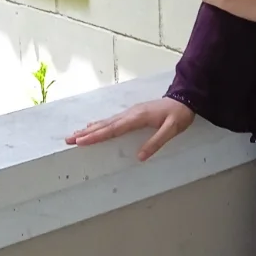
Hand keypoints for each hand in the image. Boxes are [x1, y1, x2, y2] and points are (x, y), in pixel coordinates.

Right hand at [66, 97, 194, 160]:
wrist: (185, 98)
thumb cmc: (179, 115)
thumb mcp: (172, 129)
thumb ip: (156, 142)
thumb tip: (140, 157)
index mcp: (138, 117)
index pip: (114, 128)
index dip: (97, 135)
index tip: (81, 141)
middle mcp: (131, 113)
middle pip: (106, 125)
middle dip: (87, 133)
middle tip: (69, 139)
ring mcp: (131, 112)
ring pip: (107, 121)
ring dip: (90, 128)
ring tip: (75, 134)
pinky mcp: (133, 113)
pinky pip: (112, 119)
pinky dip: (100, 124)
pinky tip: (93, 126)